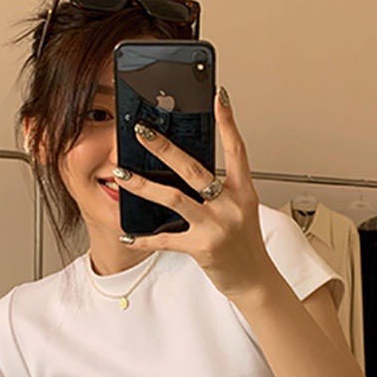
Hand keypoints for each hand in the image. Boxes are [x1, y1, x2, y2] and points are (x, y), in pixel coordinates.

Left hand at [112, 87, 279, 300]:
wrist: (255, 280)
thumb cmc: (245, 245)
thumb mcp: (241, 210)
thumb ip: (220, 189)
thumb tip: (188, 169)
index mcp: (243, 191)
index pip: (236, 149)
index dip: (228, 122)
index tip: (218, 95)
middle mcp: (231, 205)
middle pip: (194, 169)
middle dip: (164, 147)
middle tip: (142, 131)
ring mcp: (217, 226)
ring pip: (174, 198)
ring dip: (144, 185)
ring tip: (121, 175)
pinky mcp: (203, 248)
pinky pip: (167, 239)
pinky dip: (144, 238)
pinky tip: (128, 233)